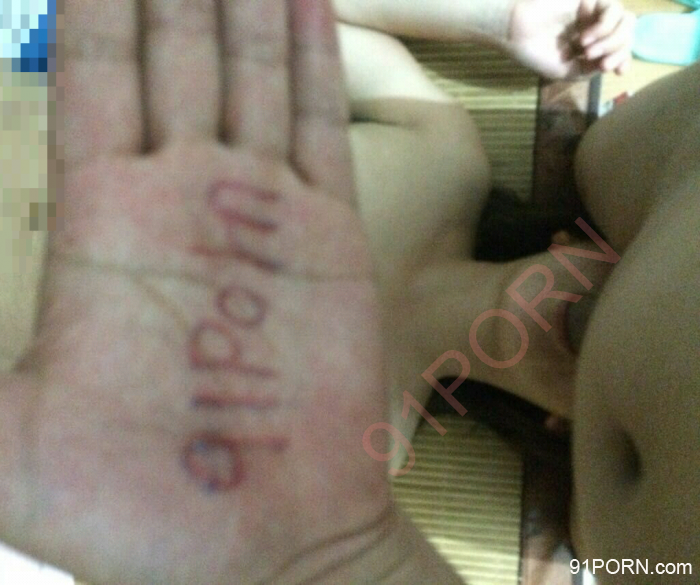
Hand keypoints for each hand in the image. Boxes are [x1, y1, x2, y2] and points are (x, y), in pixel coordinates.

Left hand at [0, 0, 396, 582]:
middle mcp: (185, 196)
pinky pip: (323, 123)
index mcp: (105, 220)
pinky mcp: (331, 234)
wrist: (268, 544)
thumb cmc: (142, 511)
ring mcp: (263, 209)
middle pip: (177, 52)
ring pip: (253, 71)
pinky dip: (316, 57)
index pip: (99, 73)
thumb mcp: (0, 448)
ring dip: (248, 0)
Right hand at [506, 0, 635, 79]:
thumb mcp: (565, 71)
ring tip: (588, 52)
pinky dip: (603, 28)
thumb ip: (590, 68)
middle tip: (601, 64)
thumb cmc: (535, 52)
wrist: (516, 32)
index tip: (619, 71)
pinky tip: (584, 39)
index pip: (619, 48)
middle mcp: (595, 26)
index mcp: (590, 44)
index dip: (625, 58)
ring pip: (625, 22)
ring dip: (612, 41)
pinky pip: (612, 11)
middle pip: (626, 34)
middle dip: (619, 52)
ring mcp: (594, 11)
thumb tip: (611, 62)